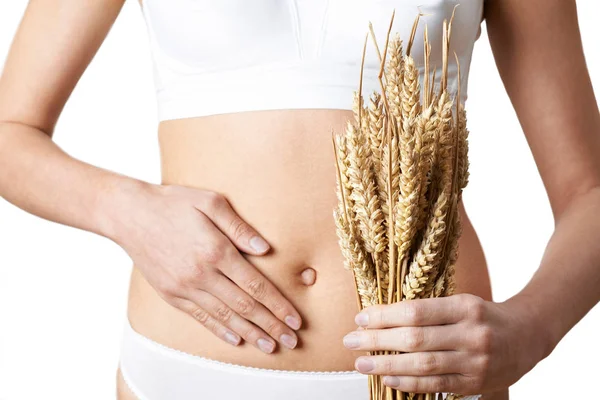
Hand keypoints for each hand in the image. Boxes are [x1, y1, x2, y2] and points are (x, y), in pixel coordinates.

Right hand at [112, 183, 301, 353]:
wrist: (130, 214)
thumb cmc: (174, 203)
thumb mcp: (210, 201)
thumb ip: (239, 227)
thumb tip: (265, 249)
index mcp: (216, 250)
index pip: (256, 285)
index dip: (278, 305)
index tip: (295, 319)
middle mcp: (202, 274)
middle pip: (245, 306)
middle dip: (271, 325)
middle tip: (291, 341)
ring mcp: (185, 287)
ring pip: (225, 316)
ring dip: (251, 333)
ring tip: (270, 346)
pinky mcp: (171, 294)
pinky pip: (200, 317)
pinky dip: (220, 330)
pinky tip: (236, 338)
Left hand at [342, 293, 551, 394]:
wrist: (527, 335)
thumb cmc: (484, 315)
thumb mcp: (460, 302)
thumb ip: (428, 311)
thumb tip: (382, 318)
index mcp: (465, 307)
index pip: (416, 311)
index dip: (384, 316)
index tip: (361, 318)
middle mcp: (471, 334)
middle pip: (415, 339)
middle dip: (378, 341)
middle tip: (351, 341)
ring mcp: (475, 361)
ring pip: (423, 365)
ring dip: (387, 365)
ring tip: (362, 363)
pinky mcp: (475, 383)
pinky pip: (435, 386)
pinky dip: (408, 383)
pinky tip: (388, 379)